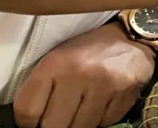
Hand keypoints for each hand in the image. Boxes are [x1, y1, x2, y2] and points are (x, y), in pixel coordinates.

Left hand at [13, 23, 153, 127]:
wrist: (130, 37)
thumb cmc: (86, 52)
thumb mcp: (57, 60)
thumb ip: (41, 89)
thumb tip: (30, 124)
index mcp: (55, 63)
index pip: (27, 111)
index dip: (27, 122)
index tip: (35, 120)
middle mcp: (79, 73)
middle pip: (52, 126)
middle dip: (55, 125)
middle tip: (60, 116)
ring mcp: (104, 85)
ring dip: (78, 123)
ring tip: (82, 106)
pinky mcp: (125, 94)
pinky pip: (104, 124)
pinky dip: (99, 120)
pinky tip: (101, 103)